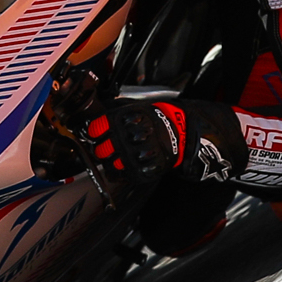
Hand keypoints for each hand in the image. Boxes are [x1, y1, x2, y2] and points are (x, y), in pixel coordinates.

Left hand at [80, 99, 246, 184]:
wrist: (187, 132)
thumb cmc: (162, 117)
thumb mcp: (139, 106)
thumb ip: (119, 111)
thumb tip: (98, 112)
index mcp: (125, 119)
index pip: (95, 128)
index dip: (94, 132)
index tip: (96, 133)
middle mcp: (129, 137)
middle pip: (101, 149)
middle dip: (102, 149)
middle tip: (107, 147)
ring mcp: (137, 154)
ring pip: (111, 165)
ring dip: (111, 163)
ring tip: (119, 157)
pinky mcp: (145, 169)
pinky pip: (125, 175)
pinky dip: (123, 173)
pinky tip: (128, 165)